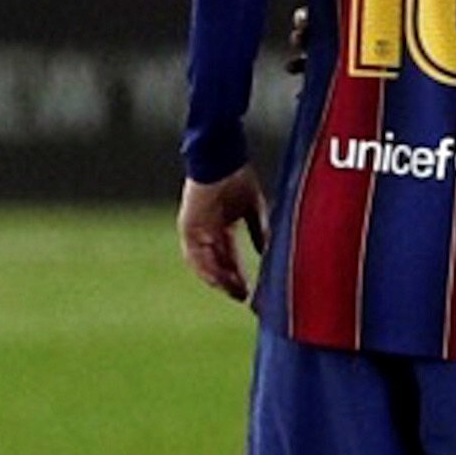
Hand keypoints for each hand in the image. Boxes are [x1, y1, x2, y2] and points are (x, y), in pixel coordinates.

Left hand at [180, 168, 266, 301]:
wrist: (222, 157)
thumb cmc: (237, 175)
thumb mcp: (252, 208)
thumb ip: (259, 230)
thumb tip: (266, 251)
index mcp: (220, 226)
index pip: (228, 257)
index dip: (238, 274)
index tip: (250, 291)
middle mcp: (205, 231)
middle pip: (216, 264)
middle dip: (230, 282)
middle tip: (244, 297)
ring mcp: (195, 230)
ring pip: (204, 264)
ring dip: (219, 280)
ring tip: (235, 292)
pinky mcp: (189, 226)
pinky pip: (196, 254)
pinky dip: (208, 268)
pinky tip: (220, 280)